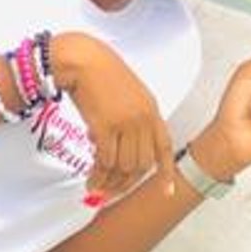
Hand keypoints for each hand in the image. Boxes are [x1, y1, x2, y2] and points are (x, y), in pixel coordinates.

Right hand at [50, 31, 174, 201]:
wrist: (83, 60)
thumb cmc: (100, 73)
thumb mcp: (128, 94)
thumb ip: (132, 119)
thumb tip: (121, 150)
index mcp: (151, 109)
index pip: (164, 146)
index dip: (166, 172)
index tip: (167, 192)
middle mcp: (143, 118)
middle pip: (142, 164)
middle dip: (126, 183)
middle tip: (111, 191)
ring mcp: (127, 123)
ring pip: (124, 166)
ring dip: (109, 182)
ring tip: (96, 185)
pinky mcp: (107, 126)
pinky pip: (106, 161)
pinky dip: (98, 174)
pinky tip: (91, 178)